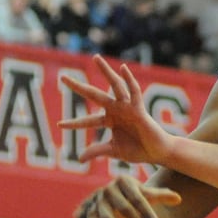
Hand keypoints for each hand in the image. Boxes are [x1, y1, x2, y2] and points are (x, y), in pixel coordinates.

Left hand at [59, 55, 174, 165]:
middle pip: (94, 95)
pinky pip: (134, 92)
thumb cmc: (138, 150)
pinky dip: (129, 80)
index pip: (88, 120)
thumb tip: (79, 159)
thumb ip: (97, 151)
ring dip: (105, 71)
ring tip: (95, 58)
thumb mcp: (114, 150)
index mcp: (110, 120)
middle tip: (63, 77)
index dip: (74, 123)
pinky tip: (122, 68)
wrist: (157, 153)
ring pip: (114, 86)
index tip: (60, 125)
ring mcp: (127, 107)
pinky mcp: (139, 109)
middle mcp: (116, 110)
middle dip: (78, 87)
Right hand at [89, 176, 180, 217]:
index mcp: (123, 181)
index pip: (137, 198)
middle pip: (124, 209)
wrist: (113, 195)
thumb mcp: (147, 194)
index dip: (147, 212)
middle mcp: (108, 190)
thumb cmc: (134, 195)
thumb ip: (162, 196)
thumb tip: (178, 199)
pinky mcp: (90, 216)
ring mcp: (97, 203)